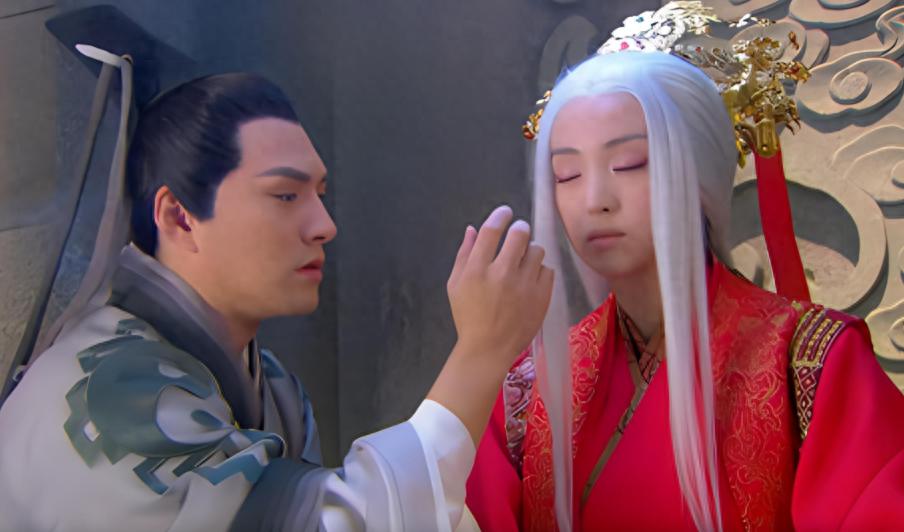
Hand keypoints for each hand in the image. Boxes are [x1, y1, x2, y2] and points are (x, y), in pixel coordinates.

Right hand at [428, 205, 553, 443]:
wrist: (489, 348)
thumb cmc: (468, 316)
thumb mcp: (455, 285)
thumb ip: (464, 254)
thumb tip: (473, 228)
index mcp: (477, 270)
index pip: (491, 231)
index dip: (500, 216)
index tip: (506, 212)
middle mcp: (502, 274)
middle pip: (519, 234)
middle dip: (519, 229)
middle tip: (518, 233)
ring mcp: (525, 285)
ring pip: (537, 250)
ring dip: (530, 251)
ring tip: (524, 262)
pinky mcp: (542, 296)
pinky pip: (547, 269)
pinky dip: (540, 271)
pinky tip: (531, 280)